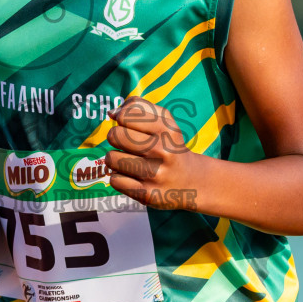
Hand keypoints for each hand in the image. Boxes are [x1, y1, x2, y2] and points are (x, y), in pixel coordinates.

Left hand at [104, 95, 203, 210]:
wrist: (192, 181)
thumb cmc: (170, 146)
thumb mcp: (164, 121)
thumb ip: (138, 107)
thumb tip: (111, 113)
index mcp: (166, 129)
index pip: (124, 115)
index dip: (122, 118)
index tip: (130, 125)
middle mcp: (162, 151)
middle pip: (114, 135)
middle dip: (116, 138)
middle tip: (128, 145)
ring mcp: (154, 174)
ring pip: (111, 159)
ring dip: (115, 159)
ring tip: (129, 161)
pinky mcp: (146, 194)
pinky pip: (114, 180)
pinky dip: (119, 177)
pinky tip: (132, 177)